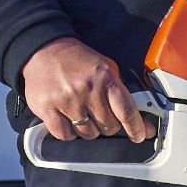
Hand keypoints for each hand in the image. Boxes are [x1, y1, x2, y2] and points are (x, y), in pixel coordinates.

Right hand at [19, 37, 155, 142]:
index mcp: (105, 78)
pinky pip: (65, 135)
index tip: (140, 135)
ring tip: (81, 112)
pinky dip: (68, 132)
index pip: (127, 111)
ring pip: (88, 134)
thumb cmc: (77, 61)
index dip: (136, 128)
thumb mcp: (106, 68)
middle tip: (99, 113)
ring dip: (88, 129)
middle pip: (108, 126)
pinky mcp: (47, 109)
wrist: (44, 51)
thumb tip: (142, 120)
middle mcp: (87, 89)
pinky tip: (67, 118)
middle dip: (108, 125)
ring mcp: (67, 100)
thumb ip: (121, 91)